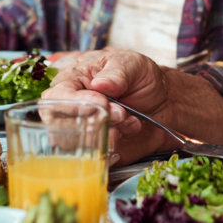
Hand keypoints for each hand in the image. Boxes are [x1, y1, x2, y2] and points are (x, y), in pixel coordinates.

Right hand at [43, 49, 222, 165]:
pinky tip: (130, 131)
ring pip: (76, 144)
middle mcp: (73, 107)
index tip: (102, 102)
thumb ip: (117, 73)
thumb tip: (99, 84)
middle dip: (91, 121)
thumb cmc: (142, 77)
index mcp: (74, 80)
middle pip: (58, 124)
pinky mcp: (96, 149)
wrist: (165, 102)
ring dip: (106, 134)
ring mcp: (83, 130)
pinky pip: (93, 158)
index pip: (57, 96)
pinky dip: (113, 148)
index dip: (75, 102)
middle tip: (120, 113)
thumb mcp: (133, 64)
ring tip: (129, 120)